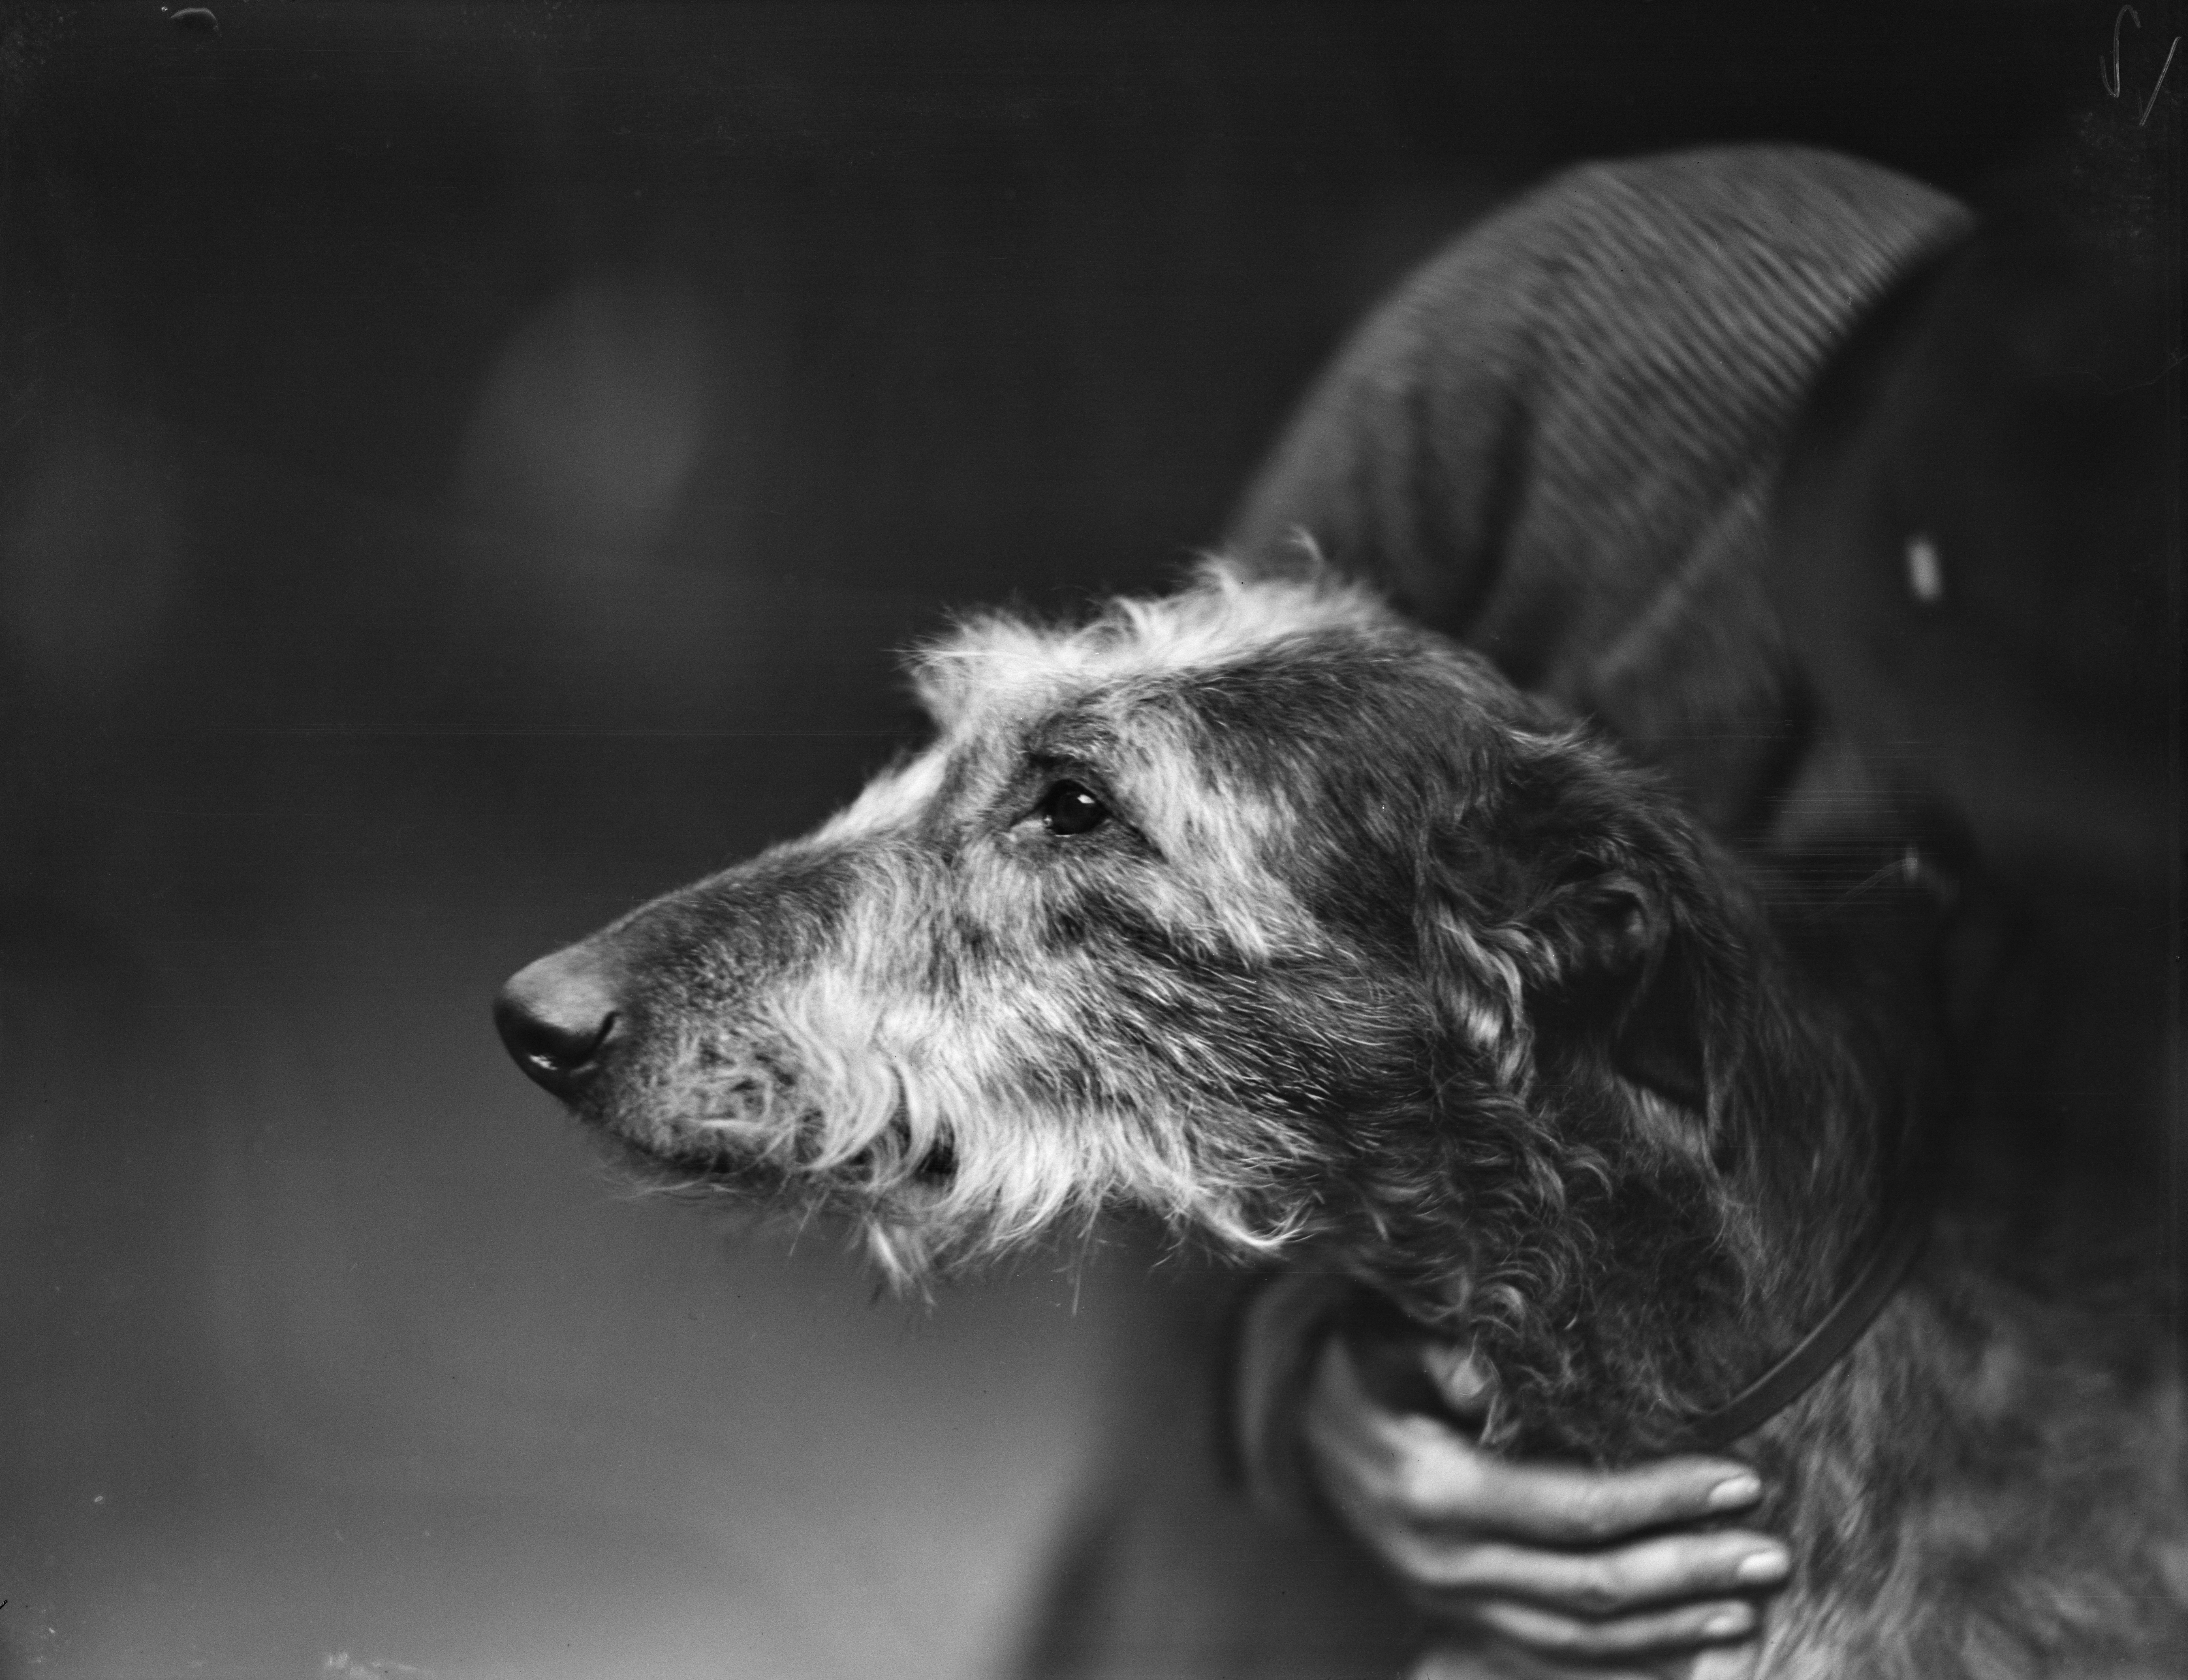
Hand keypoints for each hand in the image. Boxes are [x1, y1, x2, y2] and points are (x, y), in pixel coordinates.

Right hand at [1303, 1334, 1788, 1669]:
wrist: (1298, 1426)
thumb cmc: (1359, 1368)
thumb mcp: (1385, 1343)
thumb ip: (1442, 1357)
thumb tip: (1493, 1383)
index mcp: (1434, 1491)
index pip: (1575, 1506)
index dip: (1662, 1497)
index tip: (1740, 1480)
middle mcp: (1443, 1562)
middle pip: (1589, 1583)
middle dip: (1689, 1569)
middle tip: (1773, 1552)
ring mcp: (1448, 1600)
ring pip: (1578, 1634)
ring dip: (1671, 1622)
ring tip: (1749, 1603)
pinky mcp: (1456, 1617)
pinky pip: (1551, 1652)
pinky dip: (1626, 1656)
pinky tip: (1689, 1639)